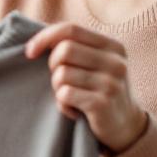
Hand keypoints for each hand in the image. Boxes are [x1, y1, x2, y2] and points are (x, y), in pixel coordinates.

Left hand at [24, 22, 148, 153]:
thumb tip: (36, 38)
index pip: (70, 29)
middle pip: (64, 50)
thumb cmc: (101, 90)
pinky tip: (74, 110)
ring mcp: (111, 82)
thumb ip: (76, 47)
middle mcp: (115, 61)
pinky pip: (64, 95)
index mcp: (112, 46)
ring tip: (71, 98)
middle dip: (53, 66)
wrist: (126, 126)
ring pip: (61, 74)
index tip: (30, 52)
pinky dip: (62, 105)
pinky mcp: (102, 103)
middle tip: (61, 81)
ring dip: (57, 89)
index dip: (45, 37)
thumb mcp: (97, 64)